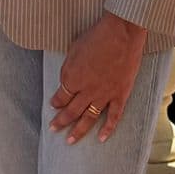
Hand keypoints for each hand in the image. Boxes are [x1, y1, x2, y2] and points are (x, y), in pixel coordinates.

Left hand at [49, 11, 147, 143]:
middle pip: (71, 110)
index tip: (53, 106)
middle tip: (53, 129)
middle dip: (61, 121)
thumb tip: (66, 80)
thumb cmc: (96, 35)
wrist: (121, 32)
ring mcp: (104, 95)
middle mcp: (86, 90)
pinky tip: (101, 138)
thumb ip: (69, 67)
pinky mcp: (120, 95)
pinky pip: (113, 117)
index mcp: (72, 77)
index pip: (61, 96)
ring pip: (89, 118)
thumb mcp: (74, 48)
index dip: (56, 102)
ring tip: (69, 141)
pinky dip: (108, 129)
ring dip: (78, 131)